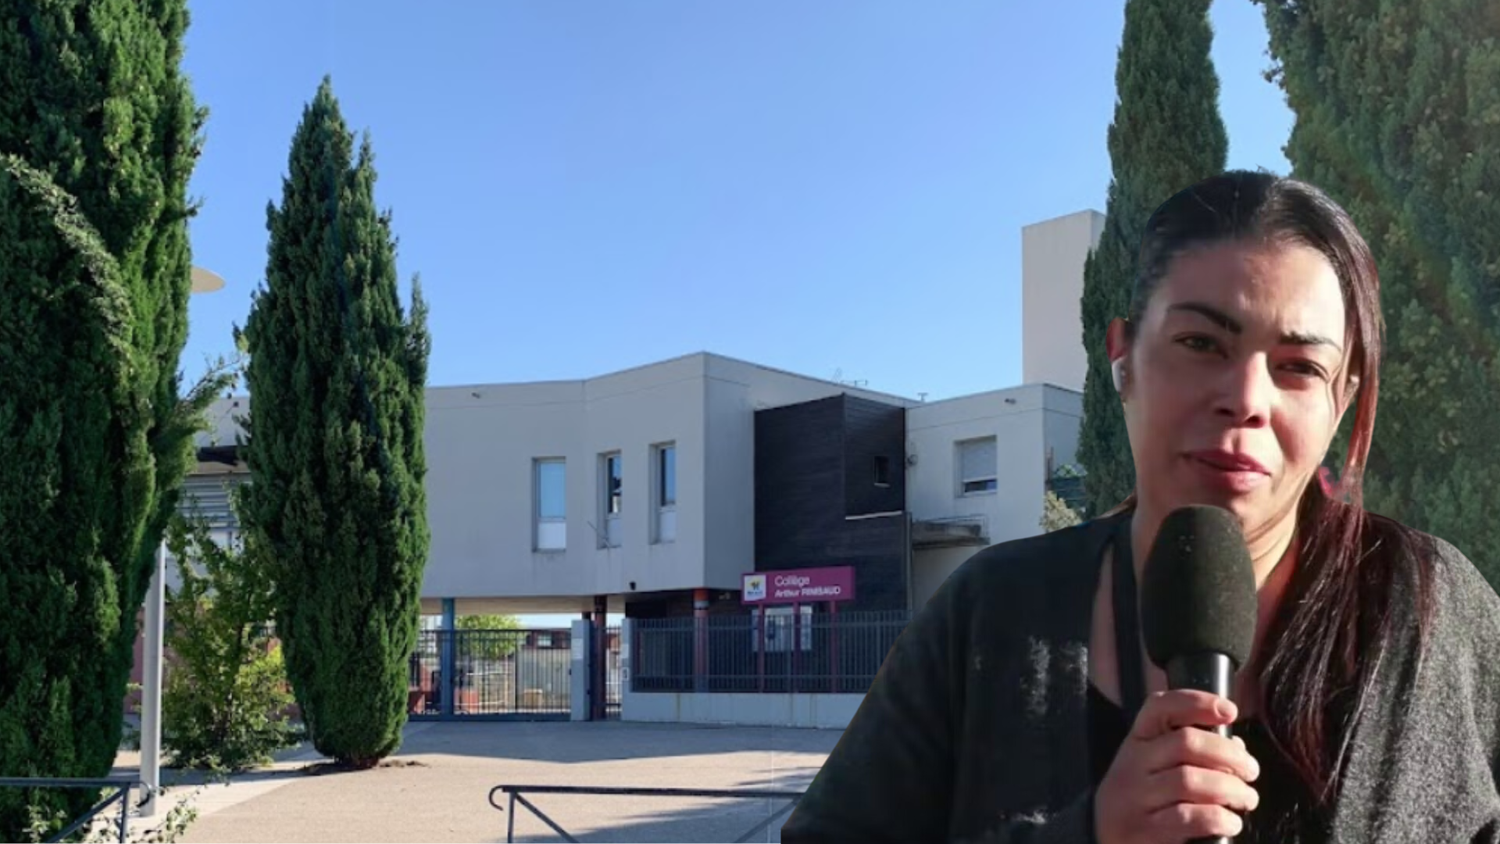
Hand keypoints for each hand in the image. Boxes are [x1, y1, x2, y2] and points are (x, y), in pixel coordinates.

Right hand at [1093, 690, 1260, 843]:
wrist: (1104, 835)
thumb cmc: (1143, 796)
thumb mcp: (1153, 764)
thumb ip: (1190, 750)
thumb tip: (1235, 746)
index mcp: (1138, 740)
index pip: (1161, 707)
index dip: (1197, 702)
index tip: (1230, 712)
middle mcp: (1134, 763)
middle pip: (1186, 742)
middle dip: (1229, 755)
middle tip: (1250, 771)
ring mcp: (1137, 797)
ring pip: (1190, 780)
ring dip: (1230, 789)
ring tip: (1247, 798)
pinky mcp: (1146, 829)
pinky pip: (1188, 817)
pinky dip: (1219, 818)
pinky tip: (1230, 822)